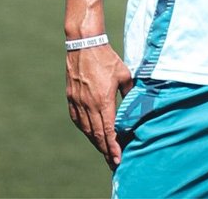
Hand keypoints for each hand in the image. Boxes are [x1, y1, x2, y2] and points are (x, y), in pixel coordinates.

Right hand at [66, 44, 133, 167]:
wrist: (84, 46)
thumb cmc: (107, 59)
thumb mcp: (124, 75)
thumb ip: (130, 93)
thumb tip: (136, 107)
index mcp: (103, 100)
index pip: (109, 130)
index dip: (113, 146)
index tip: (118, 158)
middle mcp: (88, 104)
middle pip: (97, 134)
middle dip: (105, 150)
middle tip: (113, 162)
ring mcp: (77, 102)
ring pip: (87, 129)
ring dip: (96, 142)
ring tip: (104, 151)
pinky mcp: (71, 98)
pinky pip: (78, 120)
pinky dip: (85, 130)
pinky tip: (91, 134)